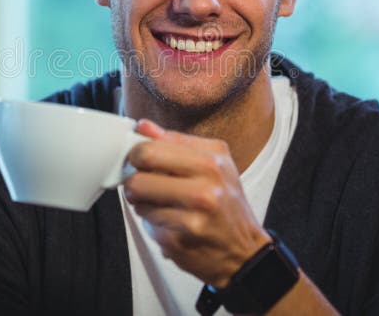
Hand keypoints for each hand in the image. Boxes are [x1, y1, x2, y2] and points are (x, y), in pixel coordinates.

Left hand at [124, 119, 271, 287]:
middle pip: (141, 168)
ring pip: (138, 196)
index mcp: (213, 159)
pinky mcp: (181, 237)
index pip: (153, 145)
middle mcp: (207, 183)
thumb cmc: (226, 205)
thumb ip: (175, 143)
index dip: (138, 153)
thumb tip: (143, 126)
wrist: (243, 252)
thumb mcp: (213, 165)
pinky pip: (146, 220)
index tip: (141, 161)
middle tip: (141, 182)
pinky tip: (167, 222)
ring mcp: (195, 212)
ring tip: (160, 204)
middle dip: (134, 176)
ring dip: (142, 201)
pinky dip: (151, 221)